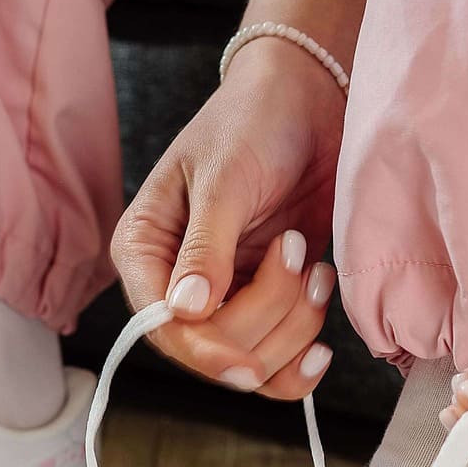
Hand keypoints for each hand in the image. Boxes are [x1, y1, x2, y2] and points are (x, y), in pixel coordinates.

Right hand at [109, 40, 342, 399]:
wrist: (307, 101)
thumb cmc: (252, 123)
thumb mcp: (225, 180)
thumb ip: (206, 247)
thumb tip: (186, 310)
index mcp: (145, 252)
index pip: (163, 326)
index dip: (205, 353)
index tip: (249, 365)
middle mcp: (177, 284)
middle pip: (213, 349)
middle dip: (267, 314)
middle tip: (294, 248)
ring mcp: (225, 298)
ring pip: (254, 359)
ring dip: (295, 324)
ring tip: (312, 262)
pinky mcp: (268, 304)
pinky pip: (280, 361)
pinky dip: (304, 358)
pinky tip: (322, 326)